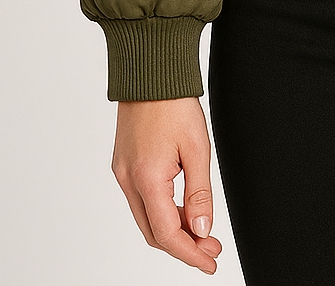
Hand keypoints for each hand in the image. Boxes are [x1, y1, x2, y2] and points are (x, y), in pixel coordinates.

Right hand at [112, 97, 222, 273]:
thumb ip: (199, 193)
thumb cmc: (174, 103)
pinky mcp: (123, 165)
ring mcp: (122, 173)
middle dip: (184, 245)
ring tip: (202, 229)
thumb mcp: (198, 147)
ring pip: (147, 218)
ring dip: (173, 229)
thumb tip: (202, 229)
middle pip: (154, 232)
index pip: (167, 234)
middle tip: (211, 247)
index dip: (190, 254)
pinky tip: (183, 208)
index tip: (210, 262)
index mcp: (146, 178)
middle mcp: (128, 180)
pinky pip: (142, 201)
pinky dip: (162, 211)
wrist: (150, 72)